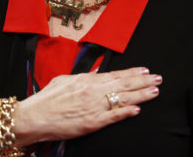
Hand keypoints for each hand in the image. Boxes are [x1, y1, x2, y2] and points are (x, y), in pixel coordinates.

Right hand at [13, 67, 161, 146]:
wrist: (35, 116)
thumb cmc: (48, 98)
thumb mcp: (65, 80)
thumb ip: (84, 76)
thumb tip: (97, 72)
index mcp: (87, 80)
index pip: (116, 74)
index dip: (132, 72)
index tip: (145, 70)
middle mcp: (94, 91)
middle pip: (124, 85)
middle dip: (143, 81)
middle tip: (157, 78)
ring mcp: (94, 107)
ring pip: (123, 99)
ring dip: (141, 95)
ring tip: (154, 91)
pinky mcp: (92, 123)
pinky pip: (113, 116)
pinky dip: (126, 113)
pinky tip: (138, 110)